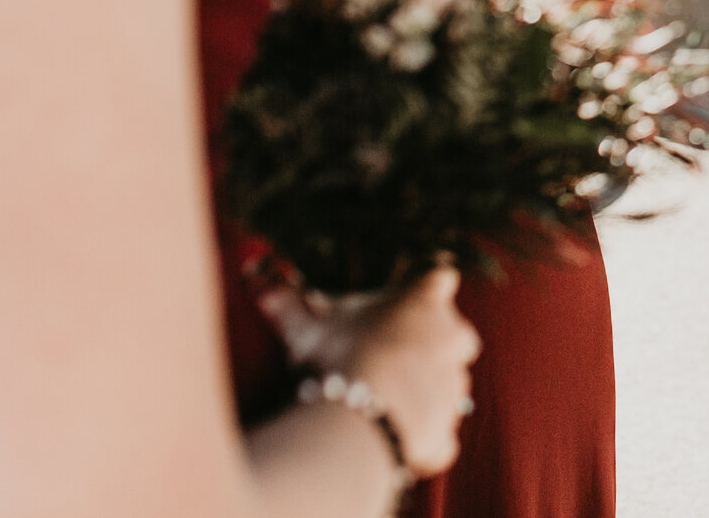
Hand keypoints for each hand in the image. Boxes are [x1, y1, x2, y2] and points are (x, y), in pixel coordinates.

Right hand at [258, 266, 478, 478]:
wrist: (360, 415)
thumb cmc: (337, 355)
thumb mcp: (305, 323)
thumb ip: (286, 298)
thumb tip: (252, 266)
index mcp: (424, 302)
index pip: (439, 281)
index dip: (426, 290)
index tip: (413, 297)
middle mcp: (452, 338)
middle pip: (456, 335)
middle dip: (432, 346)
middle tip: (391, 357)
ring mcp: (454, 386)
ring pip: (449, 386)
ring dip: (425, 392)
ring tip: (385, 403)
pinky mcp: (446, 432)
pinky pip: (439, 438)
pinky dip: (421, 441)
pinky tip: (391, 442)